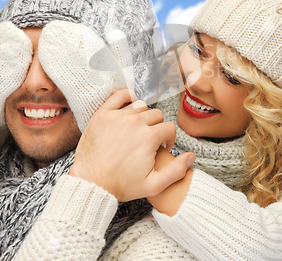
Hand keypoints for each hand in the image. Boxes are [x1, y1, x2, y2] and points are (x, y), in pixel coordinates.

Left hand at [69, 89, 193, 201]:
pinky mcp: (102, 115)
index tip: (161, 148)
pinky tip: (128, 107)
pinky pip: (119, 96)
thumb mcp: (153, 185)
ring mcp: (117, 117)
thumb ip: (176, 171)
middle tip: (148, 140)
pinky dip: (126, 97)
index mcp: (149, 137)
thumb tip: (191, 156)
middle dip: (156, 127)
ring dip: (142, 116)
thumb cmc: (121, 185)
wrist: (90, 184)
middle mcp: (135, 123)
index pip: (169, 127)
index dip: (168, 139)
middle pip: (156, 115)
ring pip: (140, 106)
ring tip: (137, 129)